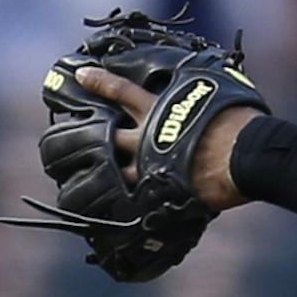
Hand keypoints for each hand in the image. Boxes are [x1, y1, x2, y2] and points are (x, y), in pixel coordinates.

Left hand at [73, 67, 260, 210]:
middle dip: (74, 140)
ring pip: (110, 178)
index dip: (99, 82)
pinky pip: (132, 209)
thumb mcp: (213, 89)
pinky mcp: (160, 198)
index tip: (79, 76)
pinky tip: (103, 221)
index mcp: (157, 113)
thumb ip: (197, 86)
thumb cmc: (236, 120)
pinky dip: (118, 216)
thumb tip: (202, 74)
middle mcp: (145, 141)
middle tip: (52, 145)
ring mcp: (150, 171)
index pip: (121, 93)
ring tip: (71, 191)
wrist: (244, 155)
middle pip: (102, 139)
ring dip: (90, 184)